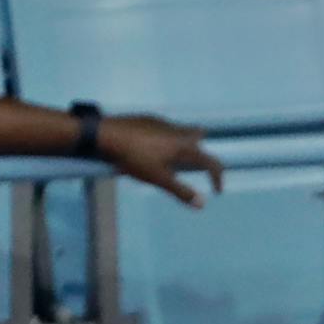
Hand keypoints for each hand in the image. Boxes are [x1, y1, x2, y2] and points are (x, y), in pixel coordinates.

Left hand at [96, 114, 224, 207]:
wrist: (106, 134)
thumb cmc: (134, 158)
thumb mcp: (158, 179)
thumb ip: (181, 191)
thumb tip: (202, 204)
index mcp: (184, 147)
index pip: (211, 162)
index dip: (217, 177)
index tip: (216, 191)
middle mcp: (178, 131)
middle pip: (199, 136)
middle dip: (201, 149)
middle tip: (195, 164)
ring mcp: (162, 122)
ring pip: (181, 130)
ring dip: (183, 143)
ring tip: (171, 157)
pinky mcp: (148, 119)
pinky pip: (165, 128)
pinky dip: (166, 138)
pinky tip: (151, 147)